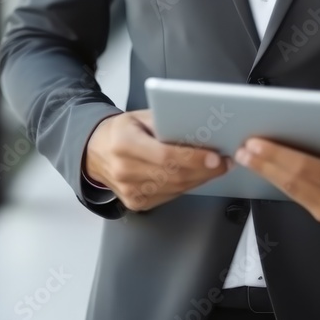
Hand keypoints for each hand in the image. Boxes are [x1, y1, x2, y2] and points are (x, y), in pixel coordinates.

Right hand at [84, 109, 233, 210]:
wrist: (94, 151)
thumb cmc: (121, 130)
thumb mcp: (140, 116)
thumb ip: (165, 121)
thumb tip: (198, 128)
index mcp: (124, 144)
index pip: (165, 156)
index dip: (193, 158)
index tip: (215, 156)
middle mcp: (125, 170)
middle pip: (173, 175)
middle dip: (204, 170)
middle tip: (224, 162)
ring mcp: (129, 191)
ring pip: (174, 188)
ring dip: (199, 179)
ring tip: (216, 168)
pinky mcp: (135, 203)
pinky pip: (168, 196)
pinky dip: (187, 186)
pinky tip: (198, 176)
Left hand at [233, 122, 319, 222]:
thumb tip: (318, 120)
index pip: (305, 167)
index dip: (278, 155)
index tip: (255, 142)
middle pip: (292, 181)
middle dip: (264, 164)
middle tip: (241, 148)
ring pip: (290, 190)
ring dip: (265, 173)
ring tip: (244, 156)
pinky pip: (295, 195)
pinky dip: (277, 180)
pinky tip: (261, 167)